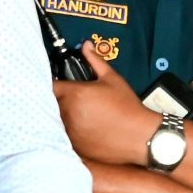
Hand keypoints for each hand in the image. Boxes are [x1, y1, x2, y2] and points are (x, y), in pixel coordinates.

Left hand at [55, 46, 161, 167]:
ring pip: (58, 120)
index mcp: (75, 94)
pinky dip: (72, 132)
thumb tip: (86, 46)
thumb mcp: (112, 79)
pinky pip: (65, 136)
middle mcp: (68, 112)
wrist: (140, 136)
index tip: (63, 86)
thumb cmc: (128, 108)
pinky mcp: (75, 146)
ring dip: (65, 117)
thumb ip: (95, 61)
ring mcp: (70, 131)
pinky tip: (87, 129)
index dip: (58, 85)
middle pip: (53, 104)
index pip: (52, 86)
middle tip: (79, 102)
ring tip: (84, 116)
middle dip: (62, 101)